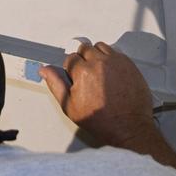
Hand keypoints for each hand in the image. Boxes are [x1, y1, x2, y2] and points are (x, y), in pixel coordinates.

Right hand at [39, 41, 155, 148]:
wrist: (129, 128)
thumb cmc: (101, 121)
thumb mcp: (70, 106)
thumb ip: (56, 84)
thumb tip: (45, 70)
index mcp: (83, 72)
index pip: (71, 58)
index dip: (71, 69)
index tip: (75, 77)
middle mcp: (100, 63)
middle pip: (85, 49)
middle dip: (83, 60)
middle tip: (86, 75)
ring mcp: (117, 62)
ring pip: (101, 47)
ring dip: (97, 56)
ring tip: (98, 72)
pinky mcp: (129, 65)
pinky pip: (117, 53)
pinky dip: (112, 59)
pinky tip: (111, 73)